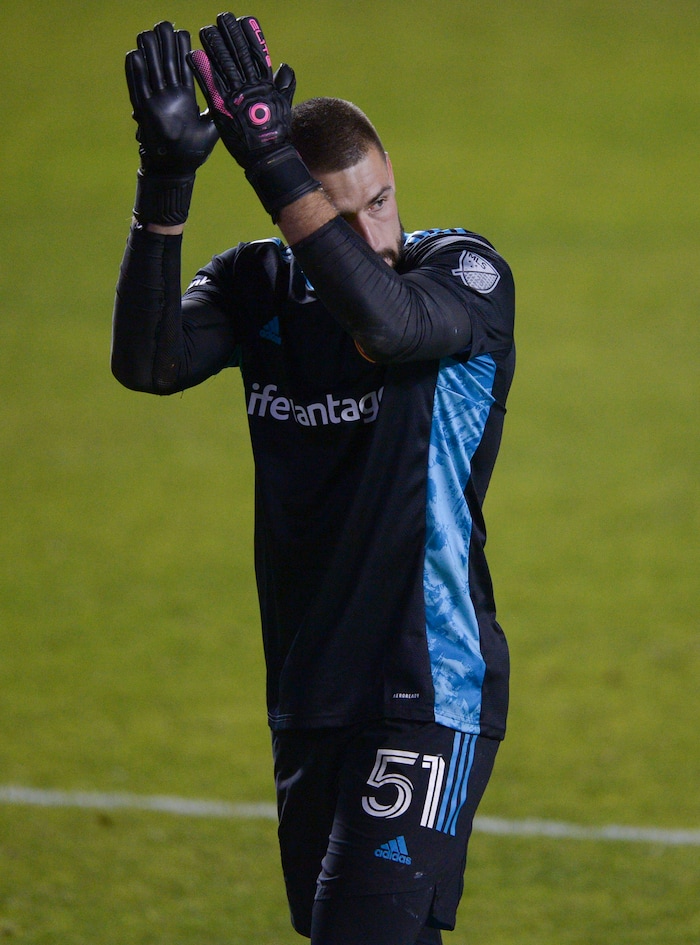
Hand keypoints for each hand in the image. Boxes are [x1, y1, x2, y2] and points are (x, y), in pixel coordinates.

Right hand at [126, 20, 217, 176]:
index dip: (181, 51)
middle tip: (164, 24)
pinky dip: (135, 73)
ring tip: (146, 33)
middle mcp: (169, 97)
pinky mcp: (144, 111)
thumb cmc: (194, 152)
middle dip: (164, 44)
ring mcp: (156, 102)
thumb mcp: (212, 129)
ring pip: (151, 71)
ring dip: (148, 52)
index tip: (182, 33)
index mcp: (185, 98)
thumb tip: (233, 99)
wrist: (176, 169)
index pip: (183, 68)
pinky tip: (133, 55)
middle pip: (165, 64)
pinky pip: (138, 88)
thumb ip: (219, 112)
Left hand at [188, 12, 319, 219]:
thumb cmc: (276, 133)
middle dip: (230, 35)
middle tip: (222, 18)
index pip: (257, 54)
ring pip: (223, 65)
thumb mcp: (284, 105)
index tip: (243, 20)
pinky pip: (209, 85)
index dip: (249, 36)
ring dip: (214, 47)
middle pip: (239, 55)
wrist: (267, 156)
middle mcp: (250, 86)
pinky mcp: (221, 108)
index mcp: (265, 84)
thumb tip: (285, 67)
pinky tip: (193, 56)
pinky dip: (202, 70)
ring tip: (206, 31)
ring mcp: (235, 96)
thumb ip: (284, 85)